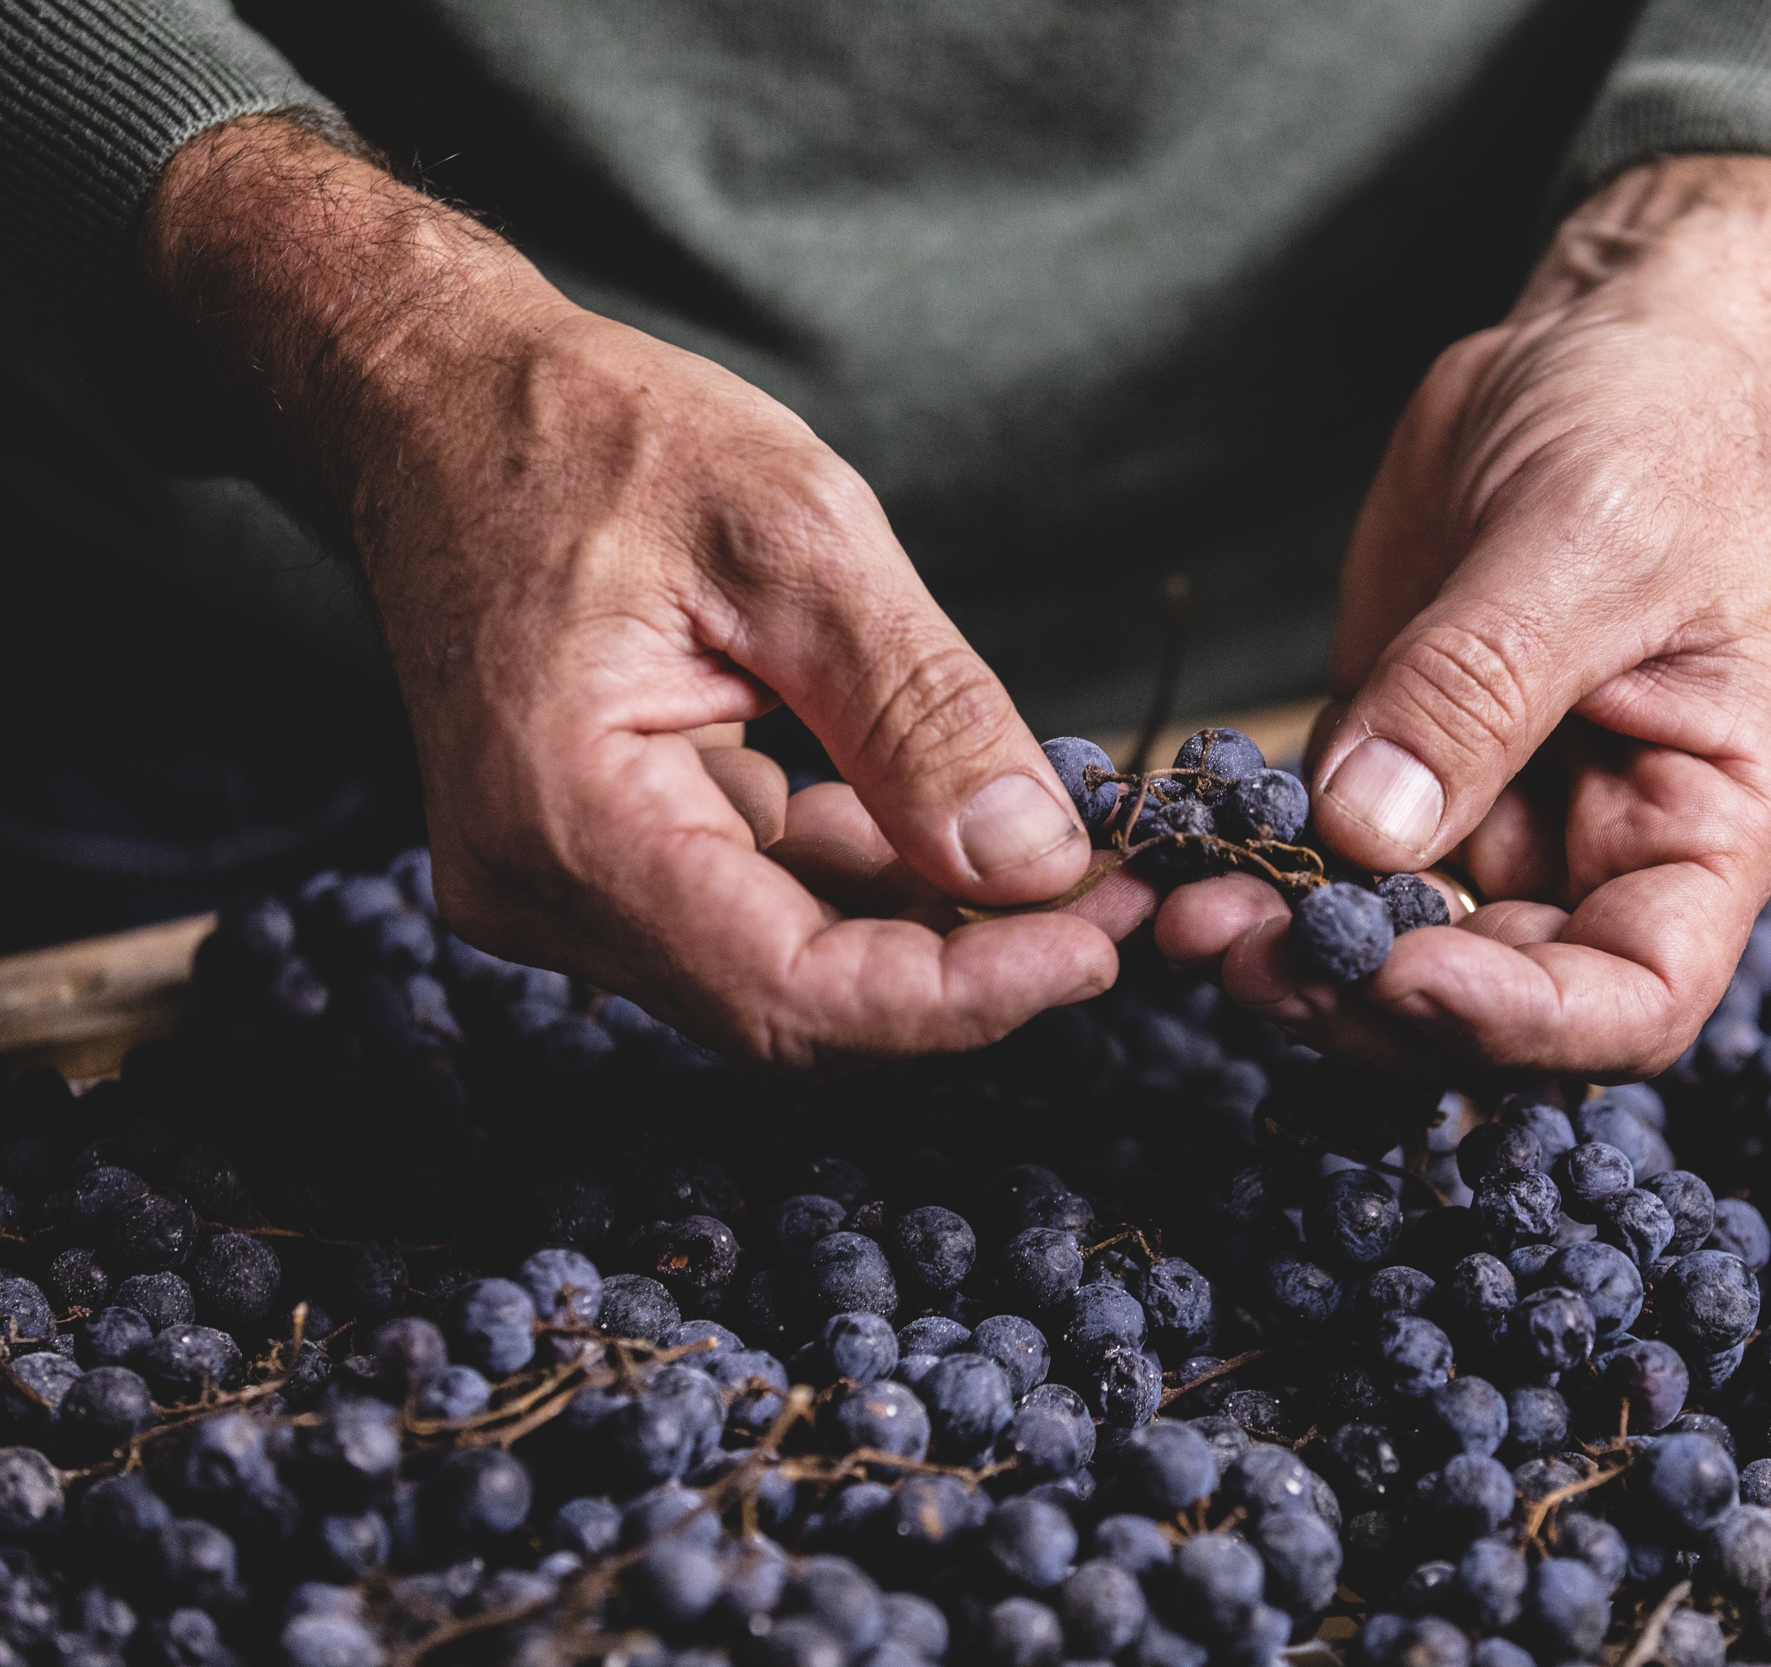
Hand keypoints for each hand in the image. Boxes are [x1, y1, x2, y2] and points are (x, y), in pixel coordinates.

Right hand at [145, 118, 1125, 1064]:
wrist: (440, 403)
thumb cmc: (595, 437)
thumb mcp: (796, 538)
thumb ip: (918, 712)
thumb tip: (1034, 863)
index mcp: (569, 821)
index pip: (798, 992)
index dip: (964, 997)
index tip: (1094, 946)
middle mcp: (541, 891)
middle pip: (796, 1002)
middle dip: (962, 968)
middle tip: (1105, 901)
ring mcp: (558, 886)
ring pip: (784, 966)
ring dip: (921, 923)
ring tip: (1050, 847)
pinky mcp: (594, 862)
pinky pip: (751, 911)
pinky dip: (858, 877)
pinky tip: (938, 816)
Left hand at [1159, 156, 1770, 1078]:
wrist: (1602, 344)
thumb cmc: (1659, 433)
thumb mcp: (1587, 546)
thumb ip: (1482, 690)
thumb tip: (1372, 831)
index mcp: (1701, 827)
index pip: (1636, 997)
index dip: (1522, 1021)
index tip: (1404, 974)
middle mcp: (1597, 852)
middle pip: (1491, 999)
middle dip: (1367, 996)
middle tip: (1247, 958)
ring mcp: (1487, 818)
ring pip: (1387, 944)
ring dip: (1290, 952)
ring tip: (1190, 921)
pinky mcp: (1391, 766)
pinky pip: (1319, 855)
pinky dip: (1253, 873)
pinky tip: (1183, 857)